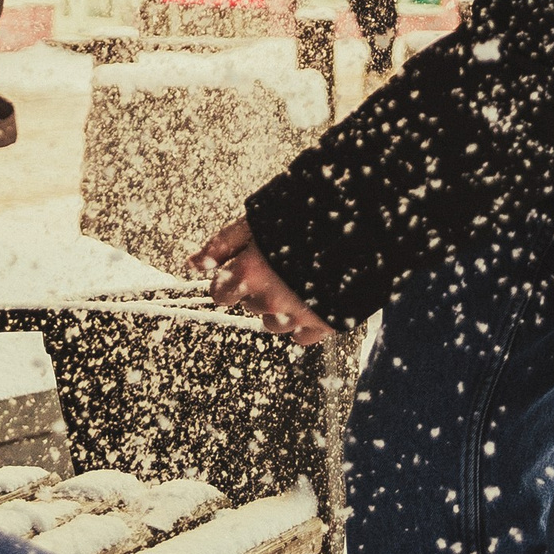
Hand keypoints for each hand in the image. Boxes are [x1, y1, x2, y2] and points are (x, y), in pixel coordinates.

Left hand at [188, 216, 332, 344]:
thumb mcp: (255, 222)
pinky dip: (303, 320)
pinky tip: (312, 297)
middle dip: (258, 288)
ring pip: (273, 323)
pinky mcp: (324, 324)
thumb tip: (193, 264)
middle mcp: (270, 299)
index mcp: (250, 273)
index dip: (229, 281)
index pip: (220, 293)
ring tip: (298, 278)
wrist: (361, 224)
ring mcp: (297, 315)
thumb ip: (221, 246)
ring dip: (279, 306)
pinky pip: (301, 336)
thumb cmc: (303, 217)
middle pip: (249, 305)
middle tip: (280, 265)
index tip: (242, 270)